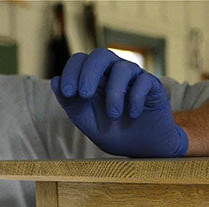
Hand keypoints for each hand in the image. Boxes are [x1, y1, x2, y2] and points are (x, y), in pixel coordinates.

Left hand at [51, 48, 187, 157]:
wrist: (145, 149)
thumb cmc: (115, 134)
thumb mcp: (88, 124)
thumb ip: (72, 105)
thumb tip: (55, 81)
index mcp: (96, 79)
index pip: (81, 61)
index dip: (71, 72)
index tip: (68, 93)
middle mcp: (114, 74)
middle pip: (101, 55)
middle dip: (89, 73)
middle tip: (84, 94)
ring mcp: (135, 78)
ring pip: (122, 68)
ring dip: (114, 93)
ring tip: (114, 116)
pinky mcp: (154, 87)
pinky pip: (143, 81)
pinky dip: (135, 98)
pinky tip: (133, 115)